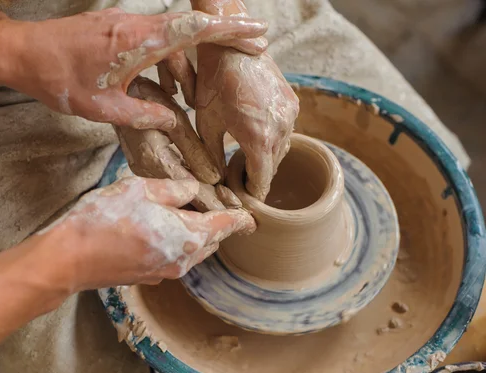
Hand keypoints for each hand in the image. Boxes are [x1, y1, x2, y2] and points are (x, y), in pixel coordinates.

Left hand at [6, 8, 267, 130]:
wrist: (23, 53)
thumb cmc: (59, 80)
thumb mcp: (103, 108)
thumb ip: (142, 116)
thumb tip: (171, 123)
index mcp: (138, 42)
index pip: (193, 29)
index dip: (229, 30)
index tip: (257, 32)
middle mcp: (136, 25)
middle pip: (191, 27)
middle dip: (224, 38)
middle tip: (252, 50)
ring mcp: (125, 24)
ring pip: (170, 39)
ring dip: (187, 64)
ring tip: (194, 97)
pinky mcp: (116, 29)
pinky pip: (152, 40)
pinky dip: (167, 61)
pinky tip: (166, 86)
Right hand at [45, 177, 254, 288]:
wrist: (68, 259)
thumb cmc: (104, 220)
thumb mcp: (141, 189)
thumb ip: (174, 189)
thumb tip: (193, 189)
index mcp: (188, 236)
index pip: (226, 226)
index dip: (242, 220)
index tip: (252, 218)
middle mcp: (182, 260)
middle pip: (211, 241)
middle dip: (217, 224)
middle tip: (214, 203)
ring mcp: (164, 272)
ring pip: (193, 251)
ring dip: (196, 234)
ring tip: (186, 211)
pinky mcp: (148, 276)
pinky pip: (174, 258)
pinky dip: (178, 243)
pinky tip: (161, 226)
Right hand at [115, 76, 241, 211]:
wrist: (116, 93)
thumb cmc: (147, 98)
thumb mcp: (175, 121)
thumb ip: (194, 151)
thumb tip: (215, 178)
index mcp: (154, 159)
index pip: (191, 189)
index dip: (215, 201)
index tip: (236, 210)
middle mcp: (145, 171)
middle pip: (183, 198)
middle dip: (211, 205)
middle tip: (237, 211)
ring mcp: (142, 171)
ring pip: (176, 193)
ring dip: (201, 198)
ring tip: (227, 204)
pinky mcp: (142, 167)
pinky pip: (168, 184)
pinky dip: (188, 189)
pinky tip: (206, 190)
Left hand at [195, 47, 298, 201]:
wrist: (231, 45)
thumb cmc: (212, 83)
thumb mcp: (206, 124)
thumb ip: (213, 156)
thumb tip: (216, 180)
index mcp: (259, 138)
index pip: (262, 180)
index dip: (253, 194)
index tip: (245, 201)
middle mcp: (281, 128)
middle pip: (273, 167)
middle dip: (258, 177)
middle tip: (242, 183)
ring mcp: (290, 114)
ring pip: (281, 149)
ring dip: (267, 158)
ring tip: (248, 160)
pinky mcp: (292, 102)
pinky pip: (286, 130)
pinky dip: (274, 138)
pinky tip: (258, 137)